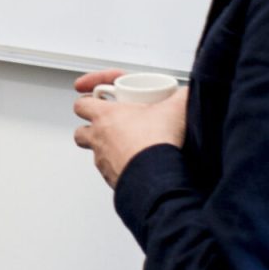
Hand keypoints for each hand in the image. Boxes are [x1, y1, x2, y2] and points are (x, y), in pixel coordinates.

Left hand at [71, 70, 186, 187]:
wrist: (156, 176)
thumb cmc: (156, 141)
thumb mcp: (175, 108)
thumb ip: (181, 95)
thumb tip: (187, 92)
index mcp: (106, 116)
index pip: (82, 103)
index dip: (85, 98)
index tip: (88, 92)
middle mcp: (99, 138)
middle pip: (81, 131)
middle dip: (90, 126)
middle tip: (105, 123)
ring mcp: (103, 160)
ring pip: (93, 152)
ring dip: (102, 148)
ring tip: (120, 144)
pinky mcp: (111, 178)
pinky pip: (109, 170)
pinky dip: (117, 166)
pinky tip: (133, 163)